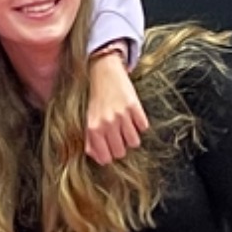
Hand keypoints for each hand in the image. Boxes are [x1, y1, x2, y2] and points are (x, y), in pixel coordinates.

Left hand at [82, 50, 146, 164]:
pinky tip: (133, 117)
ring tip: (126, 126)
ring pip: (134, 142)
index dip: (109, 156)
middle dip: (120, 146)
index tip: (110, 149)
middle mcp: (107, 123)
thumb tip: (99, 158)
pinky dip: (140, 125)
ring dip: (131, 137)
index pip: (105, 158)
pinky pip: (143, 127)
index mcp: (93, 128)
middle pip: (121, 152)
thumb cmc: (96, 99)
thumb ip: (90, 141)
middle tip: (118, 136)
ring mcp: (122, 115)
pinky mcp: (135, 107)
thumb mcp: (88, 120)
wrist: (104, 73)